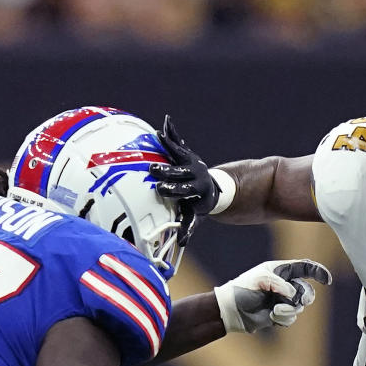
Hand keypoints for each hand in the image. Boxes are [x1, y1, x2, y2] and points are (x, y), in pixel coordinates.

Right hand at [149, 115, 219, 244]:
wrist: (212, 189)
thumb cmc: (198, 205)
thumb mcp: (195, 215)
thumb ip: (188, 227)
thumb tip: (183, 243)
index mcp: (196, 190)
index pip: (183, 190)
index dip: (174, 190)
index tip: (161, 190)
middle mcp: (195, 174)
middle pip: (179, 172)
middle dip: (168, 171)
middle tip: (154, 169)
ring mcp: (192, 162)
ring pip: (179, 154)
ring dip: (168, 145)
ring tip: (158, 135)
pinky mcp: (187, 154)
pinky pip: (178, 143)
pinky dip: (172, 133)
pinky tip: (166, 121)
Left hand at [214, 259, 331, 332]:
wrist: (231, 311)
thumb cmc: (242, 290)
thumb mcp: (260, 281)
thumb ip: (280, 284)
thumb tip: (294, 295)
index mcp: (281, 270)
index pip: (305, 267)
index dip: (319, 272)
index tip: (327, 281)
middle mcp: (284, 284)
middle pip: (307, 290)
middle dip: (305, 296)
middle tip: (300, 301)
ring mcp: (282, 300)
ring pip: (300, 306)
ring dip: (289, 309)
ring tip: (275, 310)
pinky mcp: (279, 314)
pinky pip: (292, 317)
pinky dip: (284, 318)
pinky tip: (271, 316)